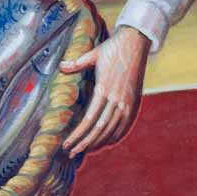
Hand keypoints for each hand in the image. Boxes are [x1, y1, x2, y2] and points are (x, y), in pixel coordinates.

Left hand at [61, 26, 149, 155]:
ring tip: (85, 149)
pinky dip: (114, 136)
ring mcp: (127, 102)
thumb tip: (61, 67)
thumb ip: (76, 64)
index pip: (89, 119)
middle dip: (85, 143)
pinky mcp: (134, 102)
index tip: (67, 143)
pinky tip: (105, 142)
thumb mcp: (93, 54)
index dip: (78, 134)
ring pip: (112, 130)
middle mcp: (116, 99)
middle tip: (72, 152)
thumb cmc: (112, 48)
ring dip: (98, 142)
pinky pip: (124, 125)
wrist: (136, 43)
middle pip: (100, 129)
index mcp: (104, 89)